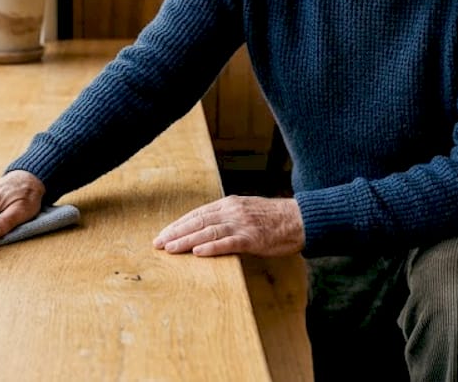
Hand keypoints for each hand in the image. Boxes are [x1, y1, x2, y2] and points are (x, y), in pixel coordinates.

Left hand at [153, 195, 303, 256]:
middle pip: (197, 222)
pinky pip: (228, 243)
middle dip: (175, 233)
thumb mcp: (246, 210)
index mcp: (228, 204)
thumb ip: (227, 217)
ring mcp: (241, 224)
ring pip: (208, 232)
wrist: (299, 219)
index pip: (197, 214)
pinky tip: (197, 252)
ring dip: (186, 241)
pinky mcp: (252, 238)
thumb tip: (206, 230)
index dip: (178, 224)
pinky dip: (211, 247)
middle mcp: (231, 211)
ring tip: (170, 249)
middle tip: (158, 243)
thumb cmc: (273, 218)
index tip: (163, 234)